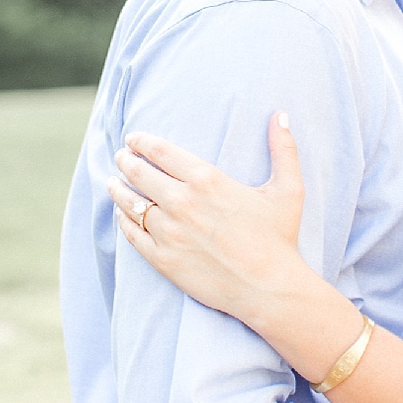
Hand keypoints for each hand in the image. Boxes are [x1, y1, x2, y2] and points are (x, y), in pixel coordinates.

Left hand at [109, 112, 308, 325]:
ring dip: (118, 189)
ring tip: (113, 183)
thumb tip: (282, 114)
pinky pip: (132, 235)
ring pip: (130, 204)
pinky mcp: (163, 260)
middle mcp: (182, 203)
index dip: (141, 141)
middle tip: (121, 156)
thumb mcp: (288, 188)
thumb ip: (284, 148)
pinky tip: (122, 215)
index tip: (133, 138)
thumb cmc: (278, 237)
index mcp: (206, 180)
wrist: (268, 288)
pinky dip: (123, 221)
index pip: (160, 151)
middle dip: (125, 161)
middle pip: (139, 173)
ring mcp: (169, 233)